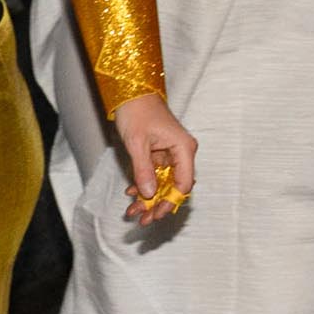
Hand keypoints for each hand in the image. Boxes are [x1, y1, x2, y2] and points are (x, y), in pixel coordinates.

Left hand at [111, 92, 198, 221]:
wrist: (130, 93)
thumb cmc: (136, 112)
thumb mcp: (137, 143)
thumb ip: (143, 169)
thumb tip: (149, 194)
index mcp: (183, 149)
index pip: (183, 184)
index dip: (169, 202)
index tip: (155, 214)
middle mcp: (181, 153)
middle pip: (173, 186)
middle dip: (157, 204)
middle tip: (142, 220)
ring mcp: (170, 154)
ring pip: (162, 183)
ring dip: (148, 198)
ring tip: (132, 211)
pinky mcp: (159, 153)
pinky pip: (154, 174)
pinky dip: (143, 184)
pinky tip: (131, 194)